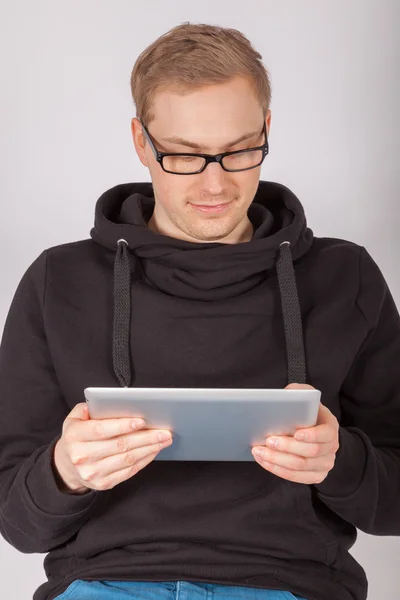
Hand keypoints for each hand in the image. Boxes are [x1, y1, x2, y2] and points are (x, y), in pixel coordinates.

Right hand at [52, 403, 172, 493]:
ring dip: (149, 449)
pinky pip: (129, 471)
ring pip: (127, 459)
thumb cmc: (76, 437)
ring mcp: (93, 473)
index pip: (101, 430)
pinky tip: (154, 451)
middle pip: (120, 445)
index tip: (141, 421)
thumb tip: (108, 403)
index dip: (122, 425)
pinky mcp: (103, 484)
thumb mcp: (74, 418)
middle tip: (164, 431)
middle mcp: (82, 456)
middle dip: (146, 437)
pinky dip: (144, 460)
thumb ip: (87, 408)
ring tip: (163, 440)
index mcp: (75, 436)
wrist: (66, 466)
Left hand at [251, 383, 339, 483]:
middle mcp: (331, 448)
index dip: (312, 435)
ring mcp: (324, 464)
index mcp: (331, 427)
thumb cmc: (306, 412)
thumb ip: (298, 392)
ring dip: (277, 460)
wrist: (313, 431)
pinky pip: (296, 477)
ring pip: (301, 467)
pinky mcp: (315, 476)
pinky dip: (278, 470)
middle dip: (287, 447)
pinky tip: (264, 461)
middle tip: (268, 441)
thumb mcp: (305, 397)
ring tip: (259, 451)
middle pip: (310, 453)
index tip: (296, 433)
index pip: (326, 434)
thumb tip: (286, 395)